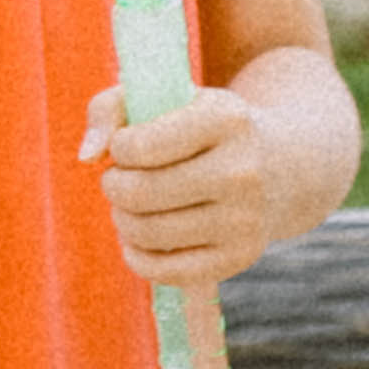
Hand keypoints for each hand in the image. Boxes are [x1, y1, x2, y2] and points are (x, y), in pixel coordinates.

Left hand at [81, 81, 275, 286]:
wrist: (281, 169)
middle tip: (120, 179)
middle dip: (114, 186)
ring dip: (123, 219)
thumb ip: (111, 108)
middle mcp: (242, 173)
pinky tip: (140, 236)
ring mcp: (244, 221)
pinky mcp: (238, 259)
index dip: (118, 148)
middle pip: (139, 193)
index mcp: (226, 121)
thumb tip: (87, 156)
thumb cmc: (205, 129)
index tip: (126, 146)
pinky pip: (164, 271)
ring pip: (147, 233)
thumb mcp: (169, 98)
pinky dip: (137, 255)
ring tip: (130, 204)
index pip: (140, 146)